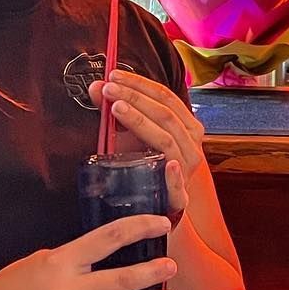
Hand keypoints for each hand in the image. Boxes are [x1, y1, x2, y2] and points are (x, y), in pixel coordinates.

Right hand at [0, 218, 176, 289]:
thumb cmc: (15, 285)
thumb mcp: (43, 258)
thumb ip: (78, 257)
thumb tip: (118, 249)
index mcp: (60, 262)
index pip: (108, 239)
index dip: (138, 229)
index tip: (160, 224)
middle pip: (119, 281)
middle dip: (150, 273)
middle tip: (170, 267)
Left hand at [91, 69, 204, 220]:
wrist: (164, 213)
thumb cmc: (149, 171)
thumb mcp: (133, 139)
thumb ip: (118, 113)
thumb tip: (97, 86)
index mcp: (185, 127)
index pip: (165, 97)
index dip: (140, 84)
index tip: (114, 75)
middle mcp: (191, 144)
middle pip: (166, 114)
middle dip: (137, 97)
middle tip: (110, 89)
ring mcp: (186, 169)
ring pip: (167, 140)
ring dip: (143, 122)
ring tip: (117, 108)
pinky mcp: (180, 198)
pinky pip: (178, 184)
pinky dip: (173, 174)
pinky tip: (167, 164)